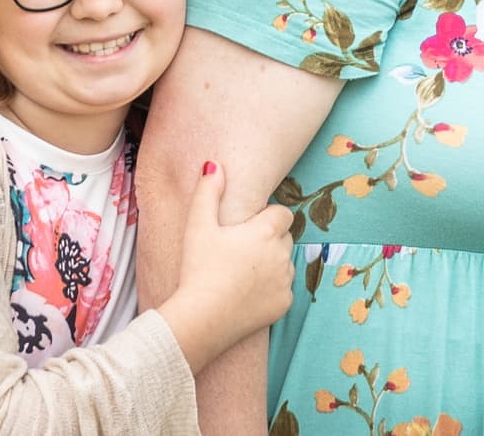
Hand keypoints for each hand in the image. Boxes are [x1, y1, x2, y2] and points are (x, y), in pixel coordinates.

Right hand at [157, 160, 295, 372]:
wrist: (200, 318)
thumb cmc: (198, 269)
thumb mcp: (198, 226)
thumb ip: (208, 192)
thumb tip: (215, 164)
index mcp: (266, 231)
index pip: (282, 214)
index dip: (266, 218)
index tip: (246, 230)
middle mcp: (282, 253)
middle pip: (284, 238)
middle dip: (269, 240)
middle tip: (240, 252)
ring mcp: (285, 280)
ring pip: (285, 264)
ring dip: (272, 264)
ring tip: (241, 273)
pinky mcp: (284, 304)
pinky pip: (283, 291)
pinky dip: (270, 291)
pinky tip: (247, 295)